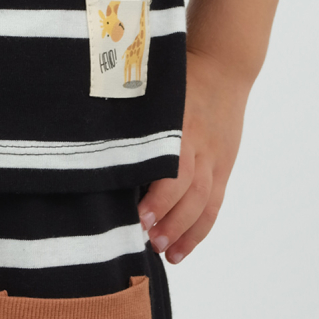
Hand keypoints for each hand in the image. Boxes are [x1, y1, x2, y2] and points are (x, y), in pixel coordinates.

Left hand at [140, 49, 249, 262]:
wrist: (224, 65)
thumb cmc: (178, 76)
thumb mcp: (152, 88)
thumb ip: (131, 113)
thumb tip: (94, 139)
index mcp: (178, 123)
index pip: (173, 167)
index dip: (159, 196)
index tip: (138, 216)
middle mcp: (199, 143)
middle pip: (189, 189)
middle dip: (169, 219)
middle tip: (147, 241)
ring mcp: (215, 157)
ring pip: (203, 201)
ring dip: (184, 231)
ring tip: (164, 252)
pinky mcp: (224, 166)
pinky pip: (214, 203)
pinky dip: (200, 229)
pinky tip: (182, 250)